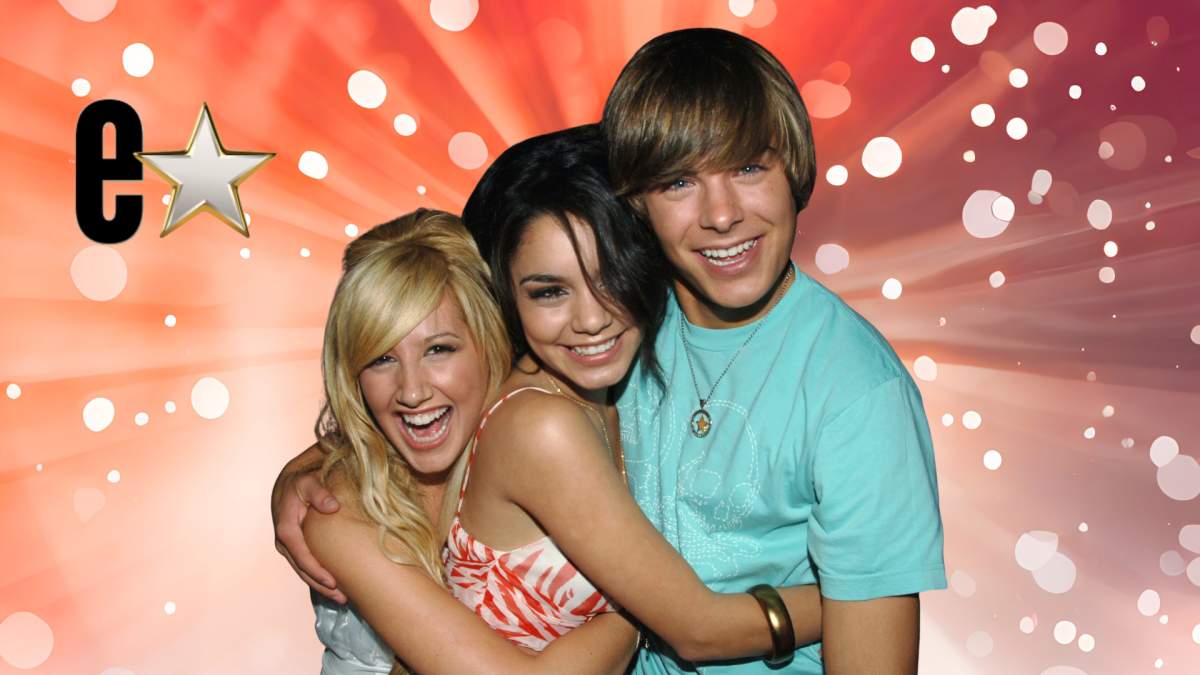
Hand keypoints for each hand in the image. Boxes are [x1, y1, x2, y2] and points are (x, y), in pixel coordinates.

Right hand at [271, 449, 344, 601]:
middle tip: (343, 598)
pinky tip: (334, 588)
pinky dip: (318, 578)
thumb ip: (319, 492)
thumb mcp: (308, 482)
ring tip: (342, 599)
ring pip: (304, 572)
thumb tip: (332, 506)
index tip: (332, 582)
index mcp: (286, 529)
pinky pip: (306, 567)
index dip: (315, 571)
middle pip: (303, 570)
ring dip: (320, 587)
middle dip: (321, 586)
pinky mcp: (295, 549)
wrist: (288, 484)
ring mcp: (289, 548)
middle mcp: (285, 542)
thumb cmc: (300, 482)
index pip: (301, 555)